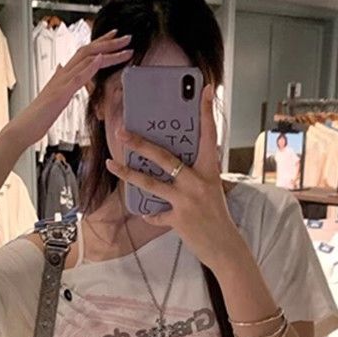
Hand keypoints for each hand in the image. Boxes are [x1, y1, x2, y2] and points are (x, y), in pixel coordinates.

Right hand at [17, 31, 132, 147]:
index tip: (116, 36)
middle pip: (88, 51)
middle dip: (108, 42)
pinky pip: (77, 78)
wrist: (23, 128)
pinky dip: (89, 68)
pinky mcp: (60, 94)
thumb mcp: (52, 95)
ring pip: (86, 60)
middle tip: (127, 36)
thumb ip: (58, 81)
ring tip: (123, 45)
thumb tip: (60, 68)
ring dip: (106, 51)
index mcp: (63, 75)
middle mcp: (63, 74)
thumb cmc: (38, 116)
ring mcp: (61, 82)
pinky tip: (100, 59)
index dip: (100, 43)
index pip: (84, 54)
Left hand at [106, 84, 244, 271]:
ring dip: (128, 173)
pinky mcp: (179, 218)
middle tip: (123, 132)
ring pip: (151, 183)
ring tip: (112, 164)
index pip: (209, 136)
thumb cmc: (216, 216)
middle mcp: (198, 182)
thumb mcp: (211, 189)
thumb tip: (172, 165)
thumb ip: (195, 175)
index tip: (204, 89)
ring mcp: (187, 200)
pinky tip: (145, 212)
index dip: (206, 112)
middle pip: (165, 157)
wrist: (225, 246)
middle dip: (141, 144)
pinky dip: (151, 213)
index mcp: (210, 170)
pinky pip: (156, 213)